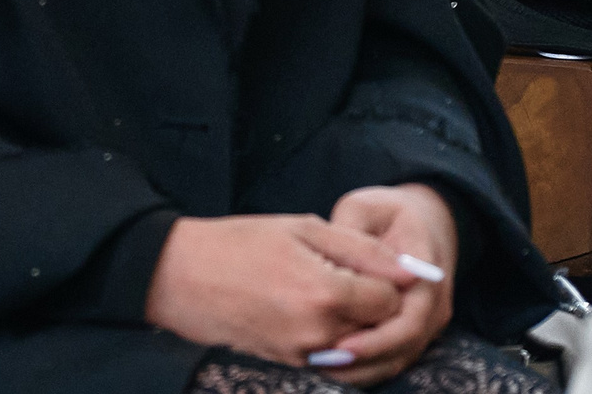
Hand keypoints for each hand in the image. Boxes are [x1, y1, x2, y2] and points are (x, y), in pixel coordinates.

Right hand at [143, 214, 430, 377]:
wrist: (178, 276)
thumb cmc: (237, 243)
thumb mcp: (301, 228)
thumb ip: (363, 249)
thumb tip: (413, 270)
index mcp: (326, 292)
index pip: (392, 299)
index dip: (384, 278)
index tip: (362, 262)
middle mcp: (321, 332)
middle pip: (379, 325)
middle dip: (372, 301)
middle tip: (345, 274)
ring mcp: (305, 353)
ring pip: (358, 343)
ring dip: (353, 320)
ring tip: (321, 289)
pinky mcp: (291, 363)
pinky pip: (333, 353)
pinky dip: (330, 333)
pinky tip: (303, 306)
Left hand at [311, 185, 457, 383]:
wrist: (424, 221)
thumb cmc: (387, 213)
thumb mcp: (365, 207)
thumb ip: (352, 229)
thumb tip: (340, 261)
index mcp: (425, 269)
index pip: (409, 313)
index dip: (378, 335)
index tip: (343, 343)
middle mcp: (433, 301)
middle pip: (405, 342)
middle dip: (366, 356)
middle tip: (323, 360)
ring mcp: (427, 319)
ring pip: (401, 355)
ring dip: (365, 366)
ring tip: (322, 364)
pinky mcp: (414, 330)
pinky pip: (395, 355)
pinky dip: (367, 365)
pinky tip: (333, 364)